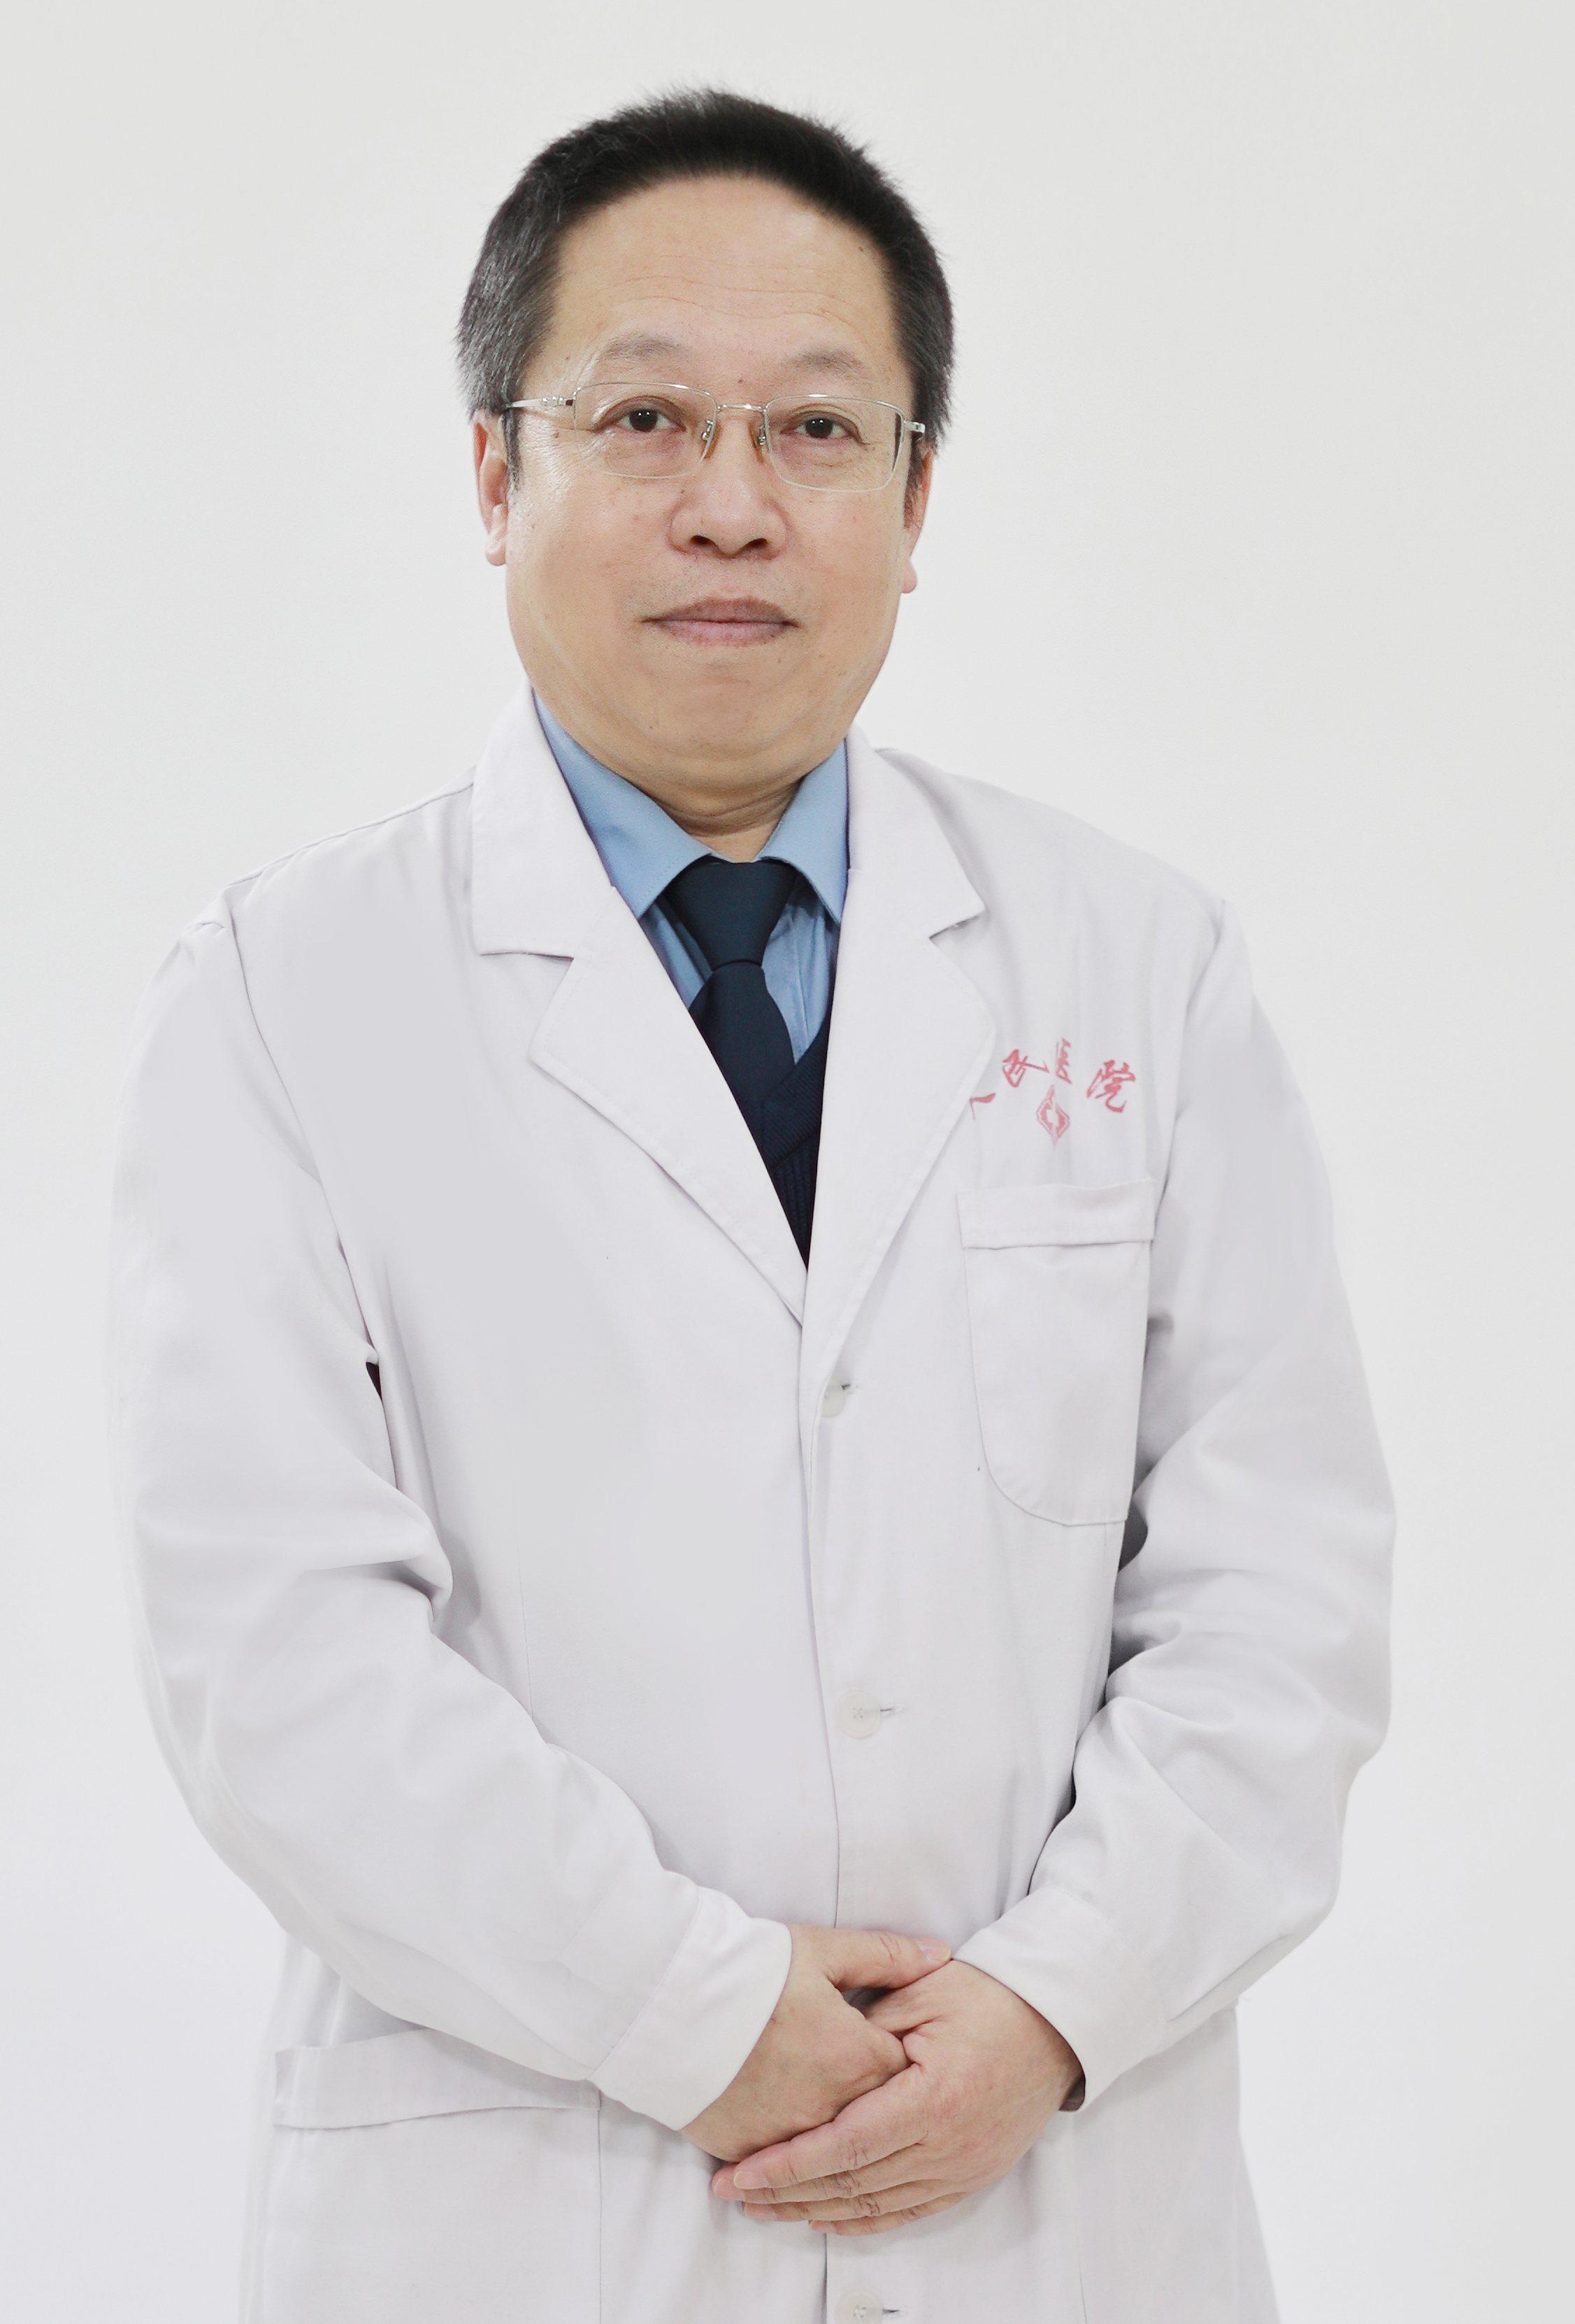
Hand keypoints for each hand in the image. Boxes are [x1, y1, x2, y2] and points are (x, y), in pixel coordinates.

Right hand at [680, 1924, 950, 2163]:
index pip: (906, 2077)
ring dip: (835, 2142)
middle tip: (874, 2098)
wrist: (673, 1999)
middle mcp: (831, 2109)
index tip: (896, 2053)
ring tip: (836, 2133)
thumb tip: (939, 1954)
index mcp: (857, 2059)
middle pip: (872, 2120)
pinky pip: (784, 2163)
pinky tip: (793, 2156)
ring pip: (830, 2151)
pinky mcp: (749, 2148)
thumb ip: (887, 1956)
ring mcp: (789, 2136)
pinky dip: (790, 2156)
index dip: (905, 2065)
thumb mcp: (823, 1950)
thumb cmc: (752, 1970)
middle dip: (877, 2110)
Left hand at [709, 1959, 1081, 2232]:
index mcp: (932, 2099)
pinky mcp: (969, 2177)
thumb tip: (816, 2063)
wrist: (1055, 2025)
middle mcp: (947, 2147)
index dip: (788, 2164)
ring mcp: (962, 2169)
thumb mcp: (923, 1993)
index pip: (845, 2146)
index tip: (741, 2172)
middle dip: (785, 2193)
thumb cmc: (988, 1998)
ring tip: (765, 2209)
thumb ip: (868, 2030)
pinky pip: (907, 2212)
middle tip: (732, 2192)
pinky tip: (825, 2218)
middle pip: (852, 2184)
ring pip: (875, 2206)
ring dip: (815, 2210)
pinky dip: (863, 2220)